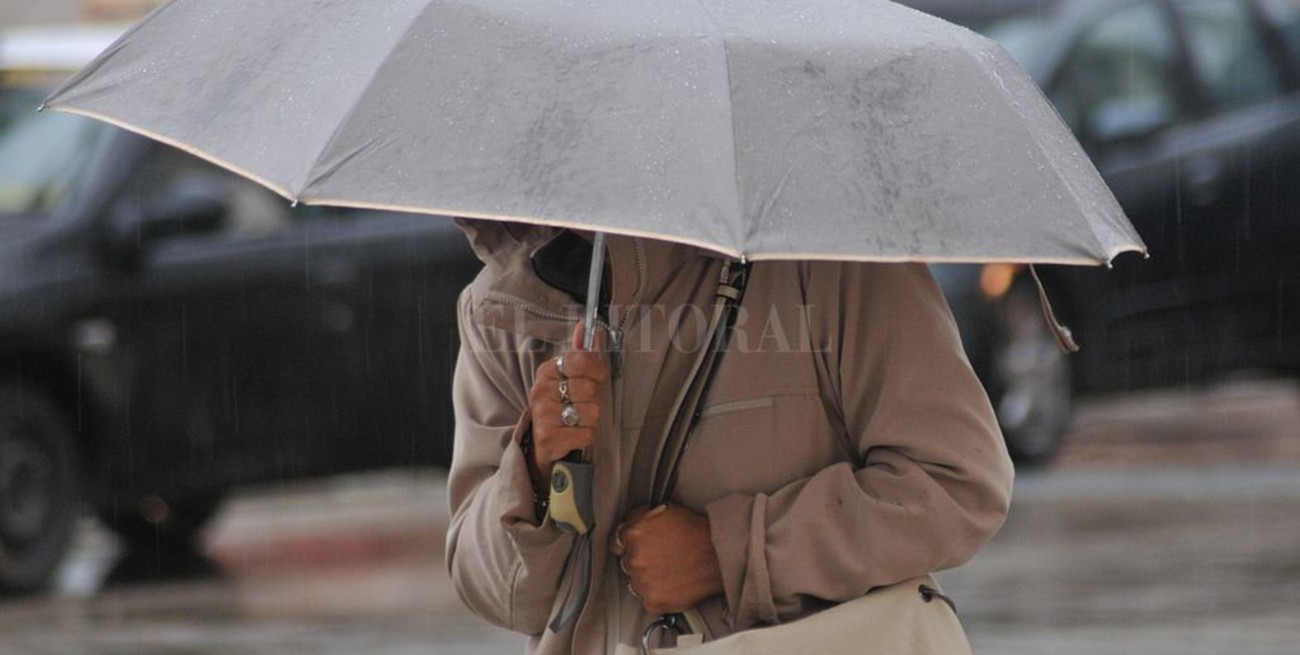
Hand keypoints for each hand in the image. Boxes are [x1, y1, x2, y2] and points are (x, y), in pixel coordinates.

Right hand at [526, 323, 607, 488]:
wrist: (540, 446)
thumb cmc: (558, 409)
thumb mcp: (566, 379)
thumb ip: (579, 353)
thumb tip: (586, 326)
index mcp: (546, 371)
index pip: (582, 359)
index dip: (597, 370)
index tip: (596, 378)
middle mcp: (541, 391)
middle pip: (590, 389)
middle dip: (593, 400)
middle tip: (580, 406)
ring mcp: (543, 415)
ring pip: (592, 412)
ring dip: (590, 420)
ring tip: (576, 422)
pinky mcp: (549, 438)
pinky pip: (587, 433)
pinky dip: (585, 436)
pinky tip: (573, 435)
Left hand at [611, 504, 724, 614]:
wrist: (719, 555)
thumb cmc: (697, 532)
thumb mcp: (665, 511)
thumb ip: (640, 518)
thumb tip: (629, 524)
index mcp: (633, 534)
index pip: (615, 543)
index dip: (628, 544)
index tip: (638, 547)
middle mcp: (634, 559)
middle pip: (627, 563)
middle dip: (640, 560)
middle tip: (662, 558)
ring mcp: (642, 582)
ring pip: (635, 583)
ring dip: (647, 579)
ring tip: (669, 571)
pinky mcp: (654, 601)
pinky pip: (647, 600)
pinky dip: (657, 595)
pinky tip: (672, 585)